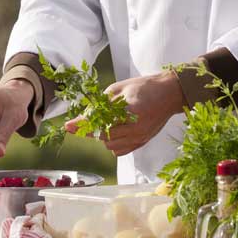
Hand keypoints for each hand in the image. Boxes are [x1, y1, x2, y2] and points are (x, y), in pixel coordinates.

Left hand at [65, 71, 185, 155]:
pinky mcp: (142, 142)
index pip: (99, 123)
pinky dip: (113, 143)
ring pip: (110, 146)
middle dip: (92, 129)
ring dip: (103, 136)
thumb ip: (100, 104)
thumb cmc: (144, 87)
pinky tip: (115, 130)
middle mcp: (136, 129)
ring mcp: (140, 138)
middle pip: (103, 137)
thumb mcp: (119, 89)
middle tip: (85, 121)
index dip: (82, 125)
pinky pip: (120, 150)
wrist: (170, 94)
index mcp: (131, 112)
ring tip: (105, 122)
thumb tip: (82, 117)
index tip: (67, 126)